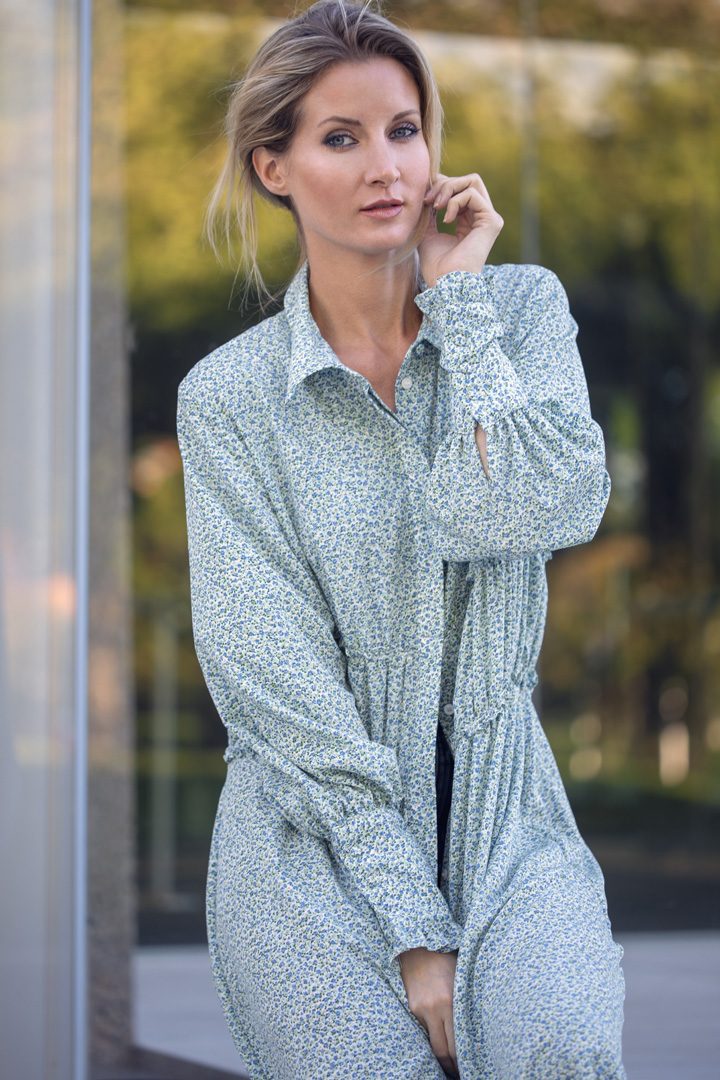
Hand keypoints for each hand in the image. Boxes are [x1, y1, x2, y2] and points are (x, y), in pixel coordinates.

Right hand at [399, 947, 459, 1077]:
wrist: (418, 946)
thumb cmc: (447, 959)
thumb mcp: (462, 979)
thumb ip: (466, 1004)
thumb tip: (478, 1028)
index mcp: (450, 1002)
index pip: (457, 1045)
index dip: (462, 1062)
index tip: (469, 1068)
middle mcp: (434, 1009)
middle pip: (443, 1051)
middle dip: (452, 1066)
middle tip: (460, 1073)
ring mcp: (420, 1009)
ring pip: (432, 1044)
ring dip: (441, 1056)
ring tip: (450, 1064)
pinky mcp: (412, 1008)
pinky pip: (424, 1029)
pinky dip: (432, 1036)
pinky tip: (439, 1038)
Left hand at [418, 172, 503, 287]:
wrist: (444, 283)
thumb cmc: (436, 266)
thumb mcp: (427, 232)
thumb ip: (431, 212)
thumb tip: (429, 190)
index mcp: (469, 221)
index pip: (460, 189)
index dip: (441, 186)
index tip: (424, 200)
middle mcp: (482, 218)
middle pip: (469, 180)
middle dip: (445, 184)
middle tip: (429, 201)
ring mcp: (489, 219)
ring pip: (472, 182)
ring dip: (449, 189)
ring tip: (436, 207)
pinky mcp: (492, 221)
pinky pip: (472, 194)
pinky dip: (455, 201)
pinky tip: (447, 219)